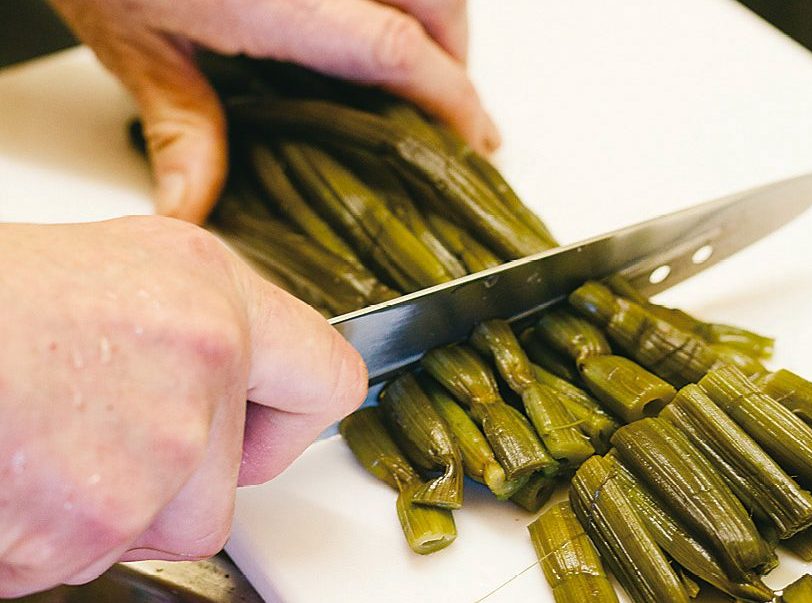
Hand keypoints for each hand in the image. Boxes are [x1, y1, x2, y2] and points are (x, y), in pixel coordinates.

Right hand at [0, 217, 366, 595]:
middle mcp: (203, 363)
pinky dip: (45, 536)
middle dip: (173, 485)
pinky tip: (16, 468)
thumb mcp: (124, 271)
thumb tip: (243, 375)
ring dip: (102, 509)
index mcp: (215, 296)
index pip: (328, 380)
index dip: (294, 417)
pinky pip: (86, 558)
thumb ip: (203, 328)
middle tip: (100, 433)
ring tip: (40, 438)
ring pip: (159, 530)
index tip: (269, 424)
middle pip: (229, 491)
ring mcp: (155, 449)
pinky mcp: (93, 518)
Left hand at [48, 0, 499, 222]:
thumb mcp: (132, 41)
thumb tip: (189, 206)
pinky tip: (390, 9)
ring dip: (441, 15)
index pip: (398, 53)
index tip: (476, 136)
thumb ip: (180, 128)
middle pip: (437, 1)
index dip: (451, 98)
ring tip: (430, 57)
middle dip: (458, 57)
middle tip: (456, 106)